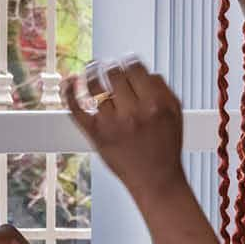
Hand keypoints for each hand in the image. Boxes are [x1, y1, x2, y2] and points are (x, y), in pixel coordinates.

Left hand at [62, 59, 187, 200]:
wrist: (156, 181)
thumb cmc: (165, 148)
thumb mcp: (175, 114)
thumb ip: (162, 88)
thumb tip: (145, 71)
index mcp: (155, 103)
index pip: (135, 69)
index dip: (129, 63)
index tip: (126, 62)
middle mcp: (134, 111)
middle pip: (115, 74)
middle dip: (112, 68)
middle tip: (109, 68)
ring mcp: (113, 123)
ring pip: (95, 87)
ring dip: (91, 74)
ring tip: (91, 68)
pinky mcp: (96, 134)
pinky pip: (77, 108)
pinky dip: (69, 92)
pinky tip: (69, 82)